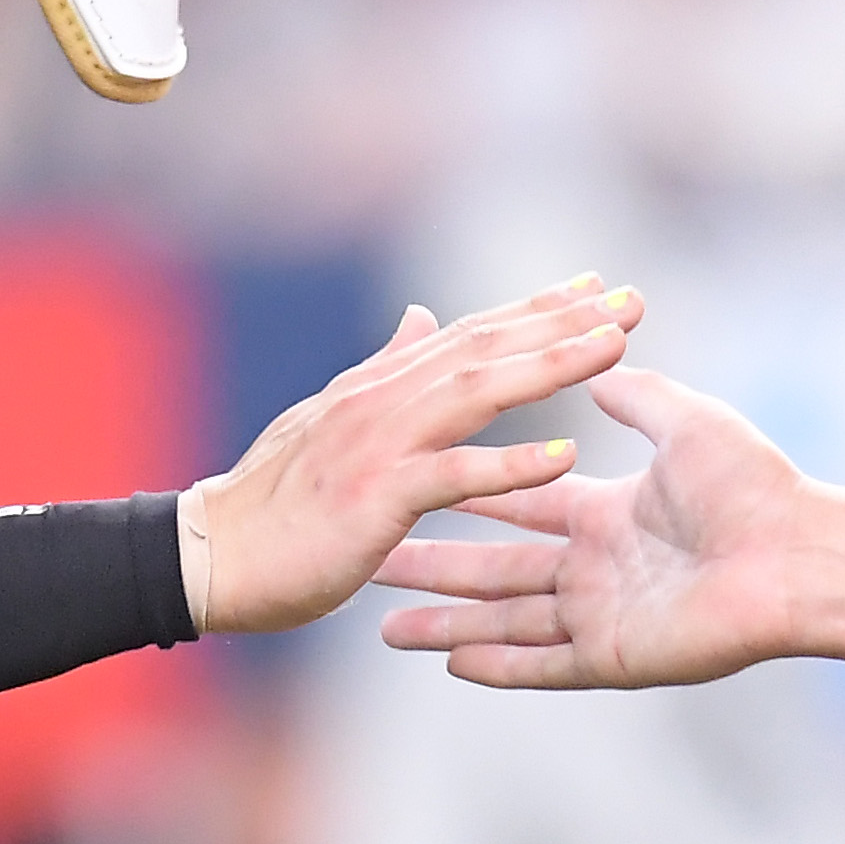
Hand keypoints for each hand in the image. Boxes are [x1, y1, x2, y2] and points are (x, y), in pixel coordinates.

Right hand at [185, 279, 641, 634]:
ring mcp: (379, 445)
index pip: (474, 333)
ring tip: (616, 347)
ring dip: (551, 365)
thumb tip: (420, 315)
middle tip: (634, 300)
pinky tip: (563, 456)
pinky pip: (453, 476)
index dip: (538, 308)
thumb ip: (383, 367)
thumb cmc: (274, 499)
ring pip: (478, 392)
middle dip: (565, 321)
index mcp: (381, 385)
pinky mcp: (376, 498)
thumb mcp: (330, 418)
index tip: (598, 287)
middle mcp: (385, 400)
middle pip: (489, 347)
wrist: (210, 556)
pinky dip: (508, 464)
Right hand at [366, 366, 820, 686]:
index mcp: (608, 513)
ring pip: (506, 621)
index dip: (466, 495)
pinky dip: (498, 665)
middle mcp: (596, 567)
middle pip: (496, 568)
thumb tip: (601, 359)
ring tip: (384, 625)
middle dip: (433, 567)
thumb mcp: (685, 422)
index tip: (412, 486)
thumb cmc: (753, 485)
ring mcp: (603, 616)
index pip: (520, 504)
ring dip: (446, 624)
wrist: (797, 554)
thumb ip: (638, 396)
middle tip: (372, 561)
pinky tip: (448, 662)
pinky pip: (544, 664)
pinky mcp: (617, 657)